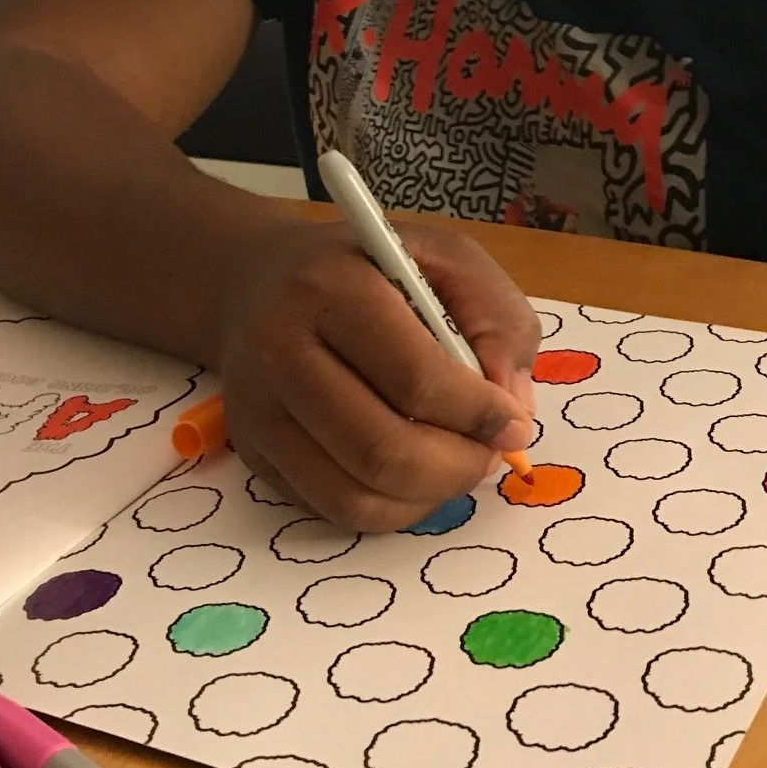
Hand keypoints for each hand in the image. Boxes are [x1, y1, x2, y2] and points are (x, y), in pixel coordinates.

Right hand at [216, 220, 538, 532]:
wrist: (257, 280)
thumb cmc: (366, 269)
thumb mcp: (444, 257)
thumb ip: (497, 319)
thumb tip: (513, 411)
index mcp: (330, 288)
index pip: (414, 378)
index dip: (478, 414)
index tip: (514, 425)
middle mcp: (277, 350)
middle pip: (381, 450)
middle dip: (457, 467)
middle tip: (489, 456)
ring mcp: (255, 410)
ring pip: (354, 496)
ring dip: (427, 498)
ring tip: (456, 467)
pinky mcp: (252, 451)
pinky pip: (331, 509)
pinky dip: (390, 510)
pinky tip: (414, 477)